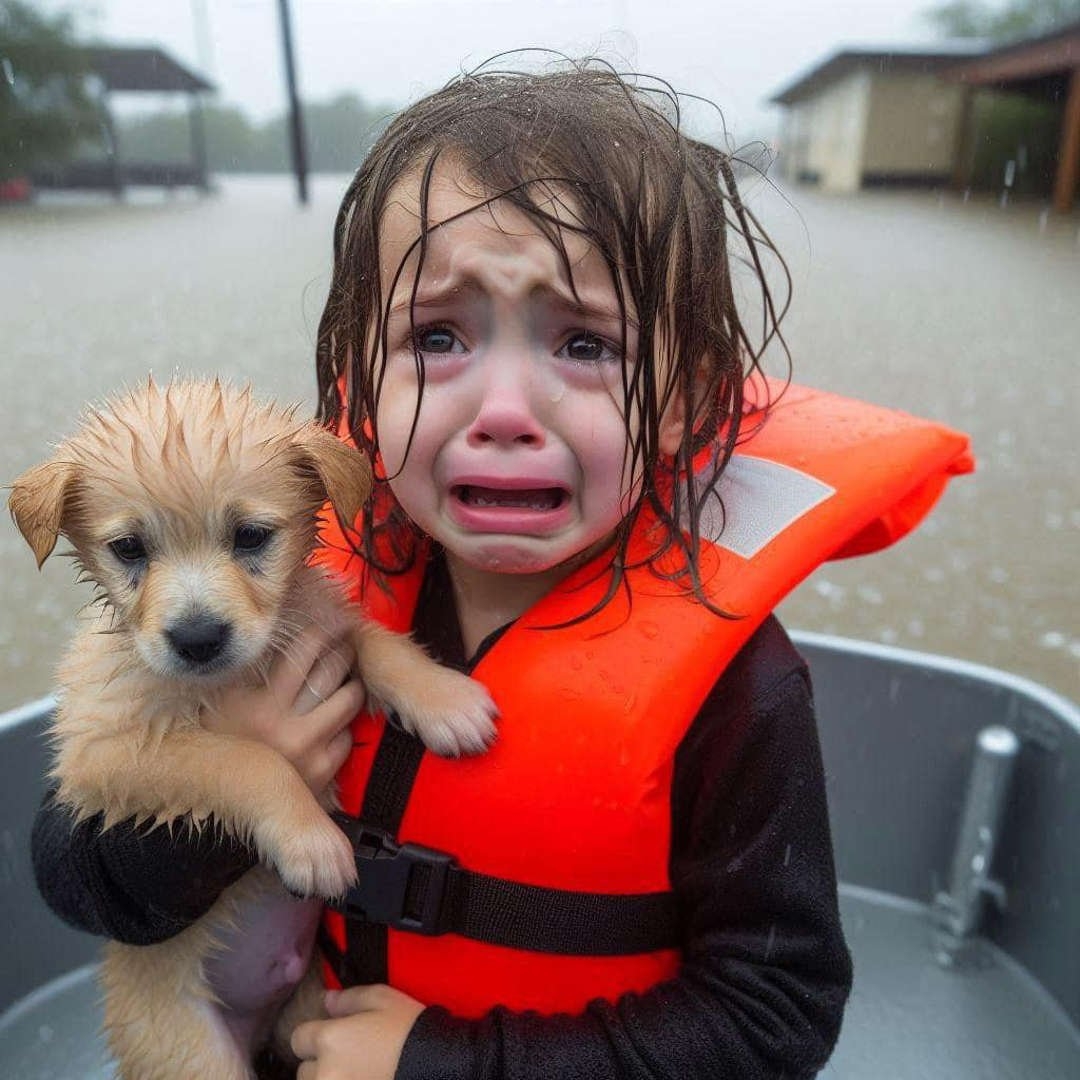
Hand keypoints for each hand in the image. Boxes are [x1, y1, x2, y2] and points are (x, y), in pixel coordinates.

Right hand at [203, 623, 364, 797]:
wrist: (225, 798)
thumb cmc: (222, 742)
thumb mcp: (226, 702)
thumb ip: (253, 670)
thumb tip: (287, 631)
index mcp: (255, 703)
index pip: (300, 652)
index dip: (322, 632)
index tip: (332, 622)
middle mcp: (282, 725)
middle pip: (332, 670)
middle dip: (344, 651)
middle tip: (347, 643)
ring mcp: (306, 749)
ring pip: (349, 699)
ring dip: (353, 684)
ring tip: (348, 677)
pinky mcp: (322, 771)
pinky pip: (347, 735)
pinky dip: (344, 725)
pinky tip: (335, 720)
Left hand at [292, 985, 425, 1079]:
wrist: (437, 1066)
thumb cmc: (409, 1028)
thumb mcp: (383, 999)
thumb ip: (348, 999)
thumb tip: (325, 1001)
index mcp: (330, 1039)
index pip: (298, 1039)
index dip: (315, 1035)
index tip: (335, 1036)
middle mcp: (324, 1073)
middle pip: (304, 1071)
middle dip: (320, 1064)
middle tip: (348, 1058)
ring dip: (329, 1079)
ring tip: (356, 1074)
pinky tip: (363, 1079)